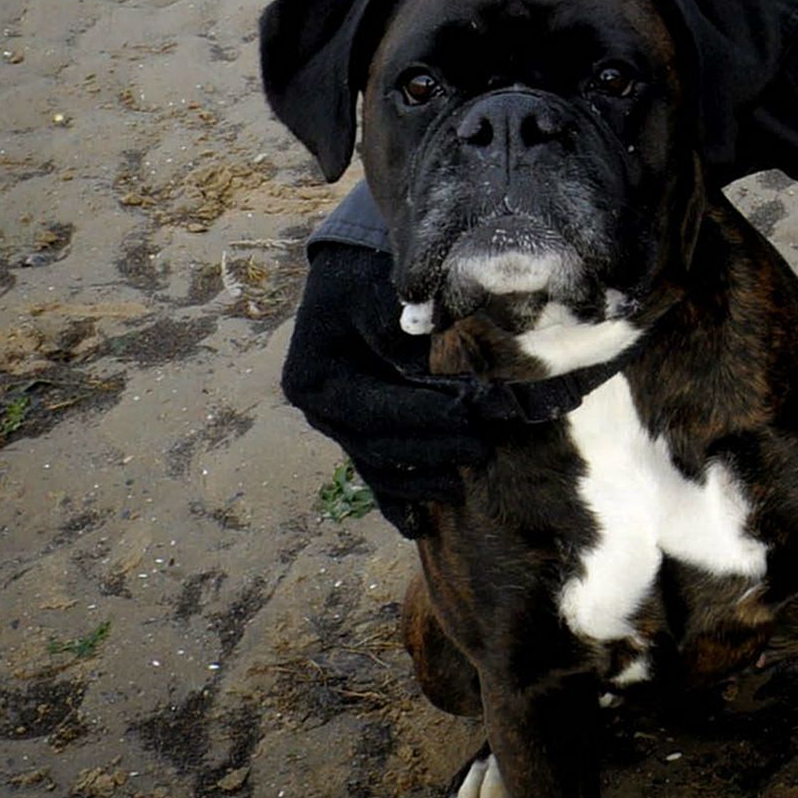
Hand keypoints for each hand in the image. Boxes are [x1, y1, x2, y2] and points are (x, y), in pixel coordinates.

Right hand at [281, 241, 493, 535]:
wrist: (354, 271)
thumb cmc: (369, 279)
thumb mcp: (380, 296)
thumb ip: (402, 339)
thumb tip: (437, 378)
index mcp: (314, 378)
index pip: (372, 408)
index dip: (422, 417)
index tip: (469, 415)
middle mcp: (319, 408)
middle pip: (377, 444)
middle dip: (431, 449)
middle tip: (483, 449)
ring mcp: (337, 424)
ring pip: (378, 464)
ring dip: (419, 479)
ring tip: (461, 488)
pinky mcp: (357, 430)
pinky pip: (375, 470)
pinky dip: (396, 498)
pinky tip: (417, 526)